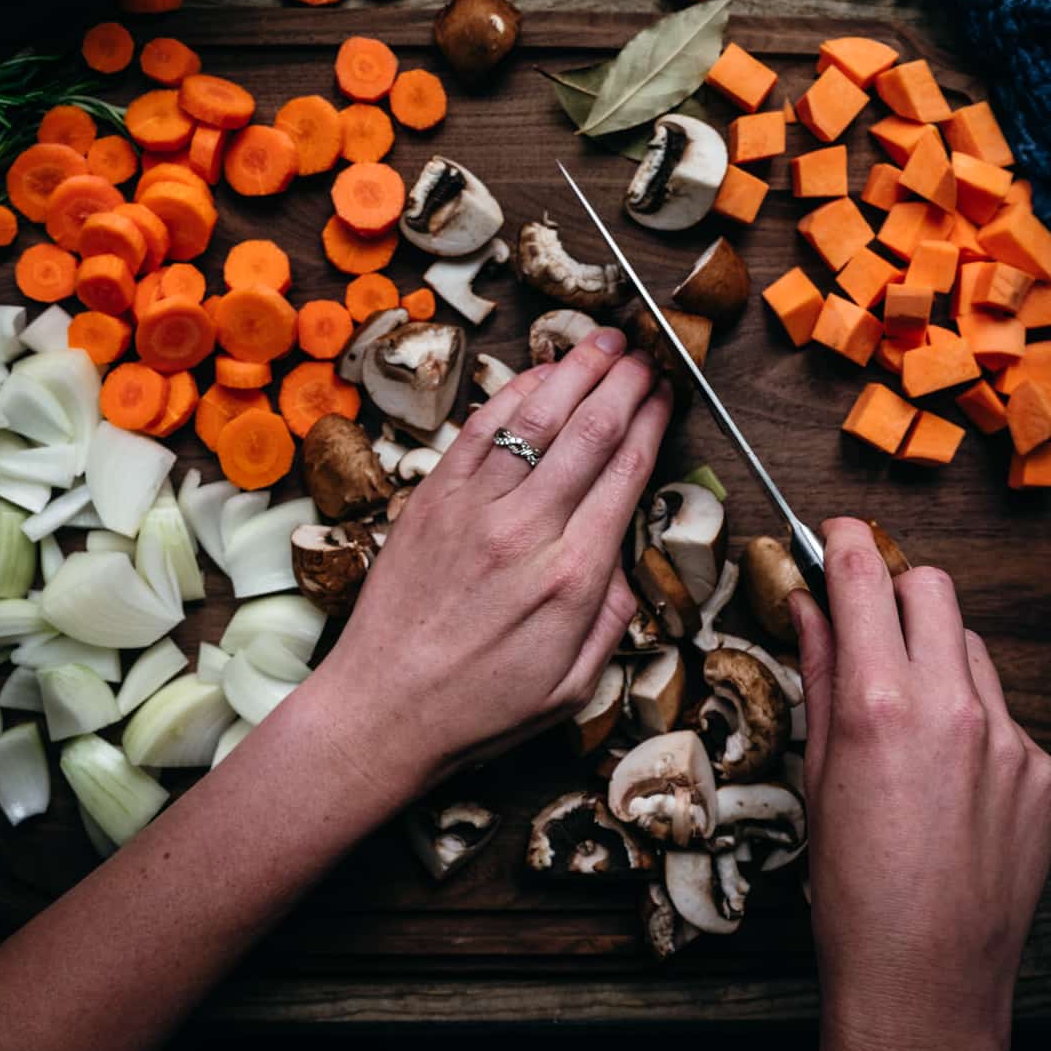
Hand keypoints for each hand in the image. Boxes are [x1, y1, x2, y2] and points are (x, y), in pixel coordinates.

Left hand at [306, 329, 672, 803]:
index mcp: (572, 579)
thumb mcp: (574, 685)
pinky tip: (538, 374)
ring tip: (604, 342)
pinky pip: (479, 429)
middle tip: (647, 356)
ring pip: (536, 417)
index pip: (626, 475)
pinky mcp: (431, 499)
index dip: (652, 424)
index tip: (667, 397)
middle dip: (626, 383)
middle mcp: (526, 532)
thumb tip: (626, 563)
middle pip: (590, 432)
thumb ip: (612, 618)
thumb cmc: (480, 706)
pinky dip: (514, 392)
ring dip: (576, 370)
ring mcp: (474, 509)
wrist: (383, 707)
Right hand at [791, 517, 1050, 1050]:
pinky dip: (971, 723)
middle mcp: (952, 707)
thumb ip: (821, 676)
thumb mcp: (816, 773)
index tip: (835, 534)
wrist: (923, 981)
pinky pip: (1003, 715)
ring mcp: (1008, 739)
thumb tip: (811, 609)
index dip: (845, 540)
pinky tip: (945, 779)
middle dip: (897, 588)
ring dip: (936, 656)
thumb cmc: (851, 890)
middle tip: (868, 619)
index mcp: (880, 703)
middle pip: (935, 588)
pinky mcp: (1042, 773)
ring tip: (906, 719)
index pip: (865, 575)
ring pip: (971, 648)